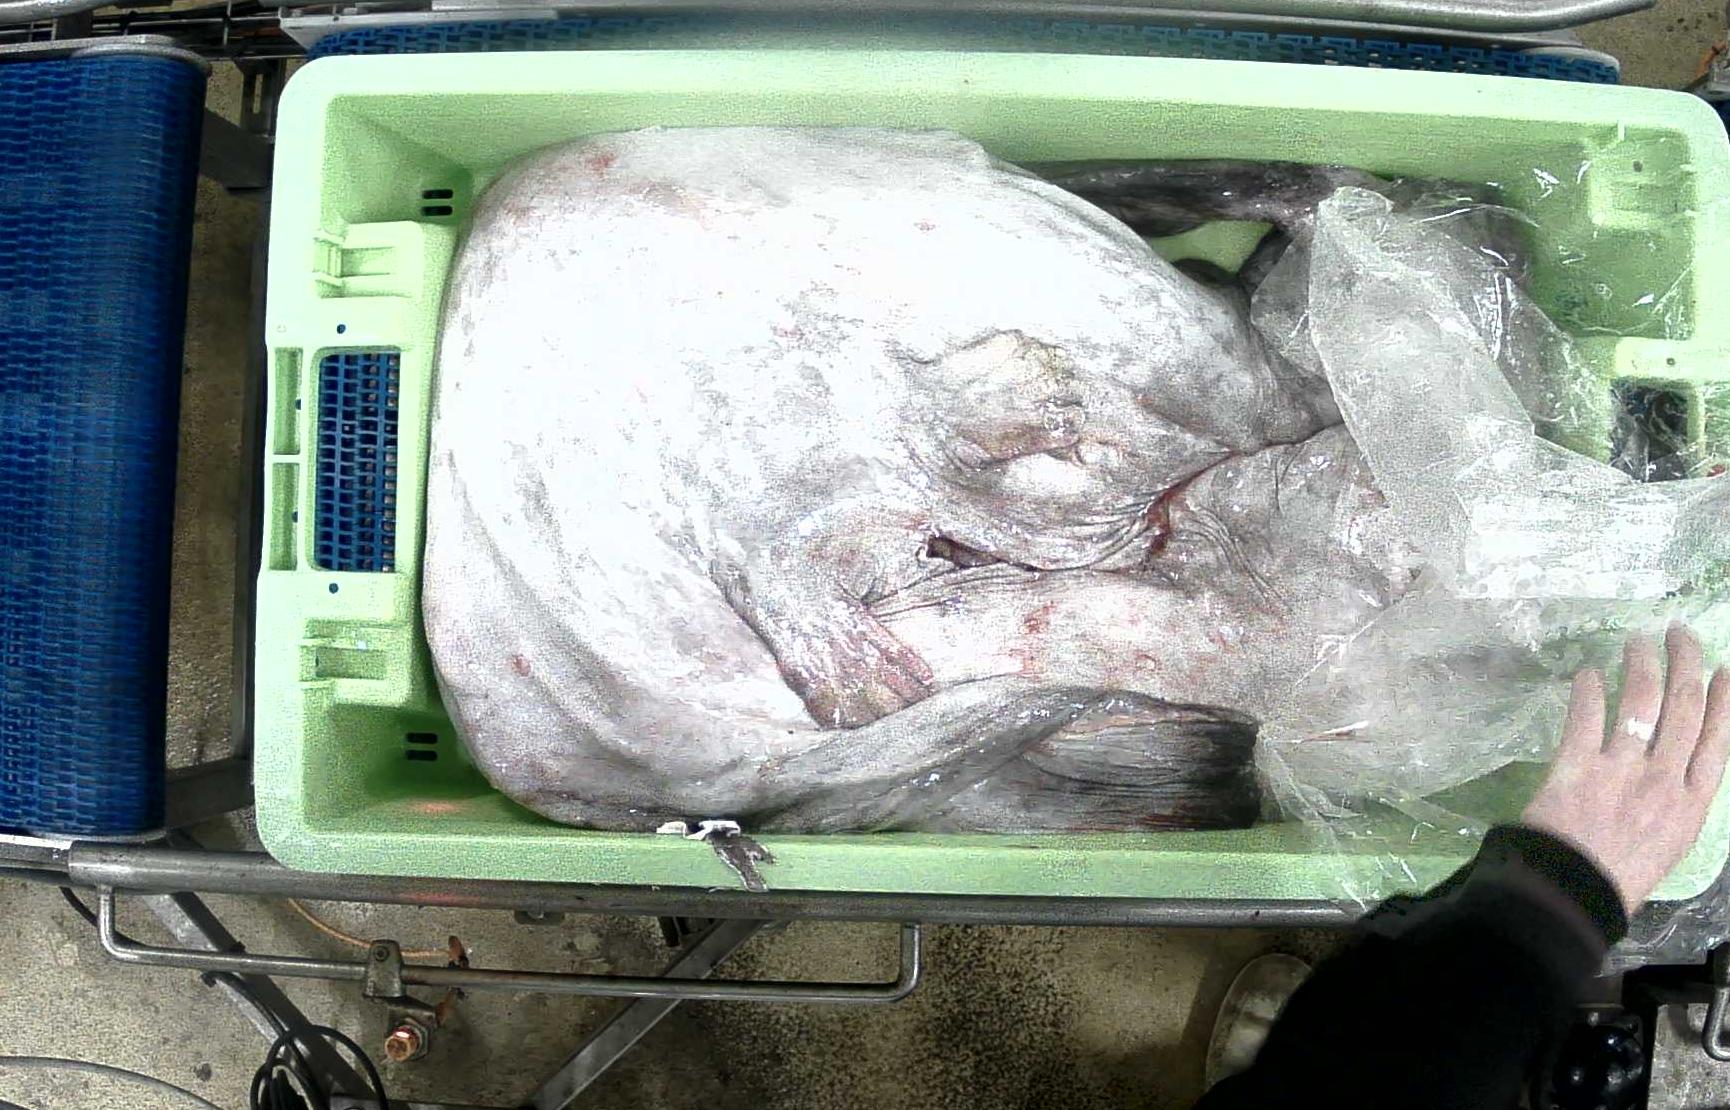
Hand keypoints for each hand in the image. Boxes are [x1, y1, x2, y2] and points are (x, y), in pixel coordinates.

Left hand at [1523, 624, 1729, 914]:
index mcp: (1692, 803)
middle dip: (1685, 664)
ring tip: (1638, 640)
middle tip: (1679, 634)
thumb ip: (1677, 802)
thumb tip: (1678, 766)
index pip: (1717, 739)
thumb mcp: (1671, 842)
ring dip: (1642, 664)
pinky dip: (1588, 690)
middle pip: (1684, 708)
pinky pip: (1587, 717)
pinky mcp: (1577, 767)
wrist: (1573, 894)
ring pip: (1641, 702)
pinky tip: (1587, 671)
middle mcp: (1664, 779)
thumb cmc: (1621, 875)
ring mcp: (1622, 770)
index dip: (1723, 700)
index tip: (1723, 669)